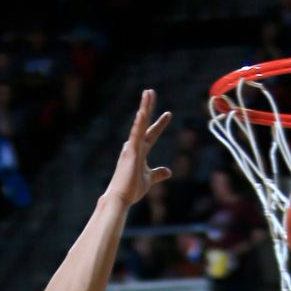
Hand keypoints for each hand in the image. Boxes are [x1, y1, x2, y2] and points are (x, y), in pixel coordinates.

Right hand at [105, 88, 171, 207]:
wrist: (121, 198)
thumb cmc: (132, 189)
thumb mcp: (149, 179)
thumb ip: (158, 173)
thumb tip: (169, 171)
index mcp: (139, 151)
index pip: (151, 134)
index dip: (160, 124)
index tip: (168, 114)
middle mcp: (134, 146)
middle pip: (144, 123)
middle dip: (148, 107)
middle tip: (151, 92)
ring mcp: (132, 147)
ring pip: (140, 124)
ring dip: (144, 107)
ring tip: (148, 93)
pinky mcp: (131, 152)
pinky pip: (136, 134)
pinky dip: (139, 123)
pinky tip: (142, 111)